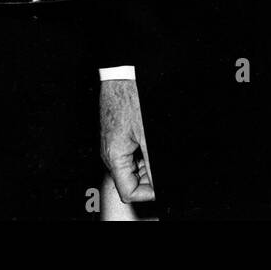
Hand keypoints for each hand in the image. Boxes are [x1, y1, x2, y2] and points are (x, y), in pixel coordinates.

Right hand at [100, 79, 154, 202]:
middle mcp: (110, 154)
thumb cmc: (129, 99)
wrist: (121, 77)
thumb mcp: (146, 135)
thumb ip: (151, 163)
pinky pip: (130, 156)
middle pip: (130, 182)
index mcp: (114, 157)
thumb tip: (156, 184)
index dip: (148, 192)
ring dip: (148, 167)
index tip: (161, 185)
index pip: (129, 192)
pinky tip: (151, 145)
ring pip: (132, 169)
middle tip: (161, 167)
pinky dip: (144, 156)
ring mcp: (113, 145)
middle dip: (149, 179)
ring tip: (155, 154)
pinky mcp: (117, 137)